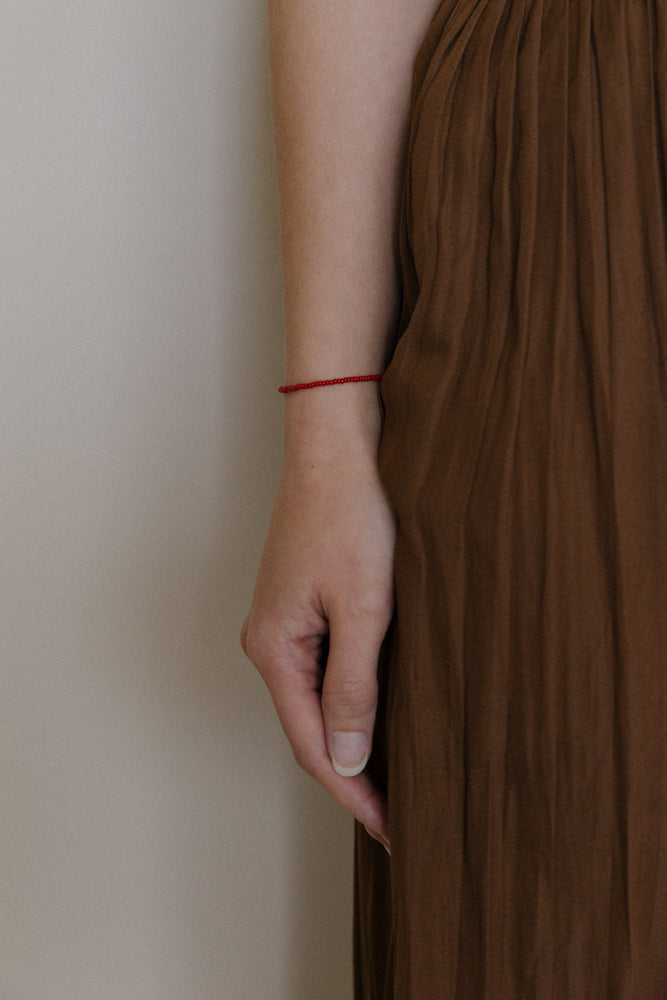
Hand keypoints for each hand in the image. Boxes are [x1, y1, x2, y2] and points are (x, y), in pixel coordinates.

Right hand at [241, 439, 395, 851]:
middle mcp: (268, 642)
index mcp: (274, 649)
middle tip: (394, 810)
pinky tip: (374, 709)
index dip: (351, 790)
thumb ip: (354, 686)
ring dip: (349, 735)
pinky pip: (319, 668)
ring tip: (389, 771)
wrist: (336, 451)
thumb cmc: (350, 517)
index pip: (312, 743)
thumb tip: (347, 757)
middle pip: (307, 726)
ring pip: (313, 698)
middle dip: (349, 771)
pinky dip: (347, 698)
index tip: (388, 826)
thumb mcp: (363, 608)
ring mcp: (281, 623)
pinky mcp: (299, 606)